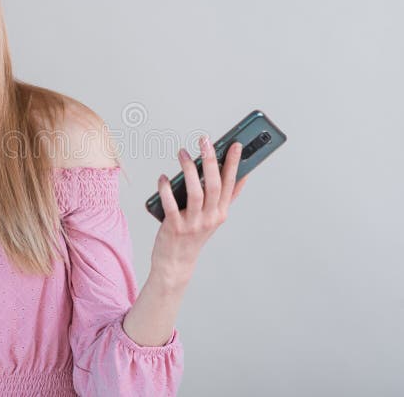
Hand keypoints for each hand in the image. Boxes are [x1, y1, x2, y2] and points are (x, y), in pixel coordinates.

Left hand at [150, 135, 248, 287]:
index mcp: (221, 213)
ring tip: (182, 153)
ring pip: (195, 192)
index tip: (236, 144)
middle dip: (211, 160)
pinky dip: (166, 189)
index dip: (234, 164)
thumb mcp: (213, 218)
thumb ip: (224, 198)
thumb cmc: (193, 236)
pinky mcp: (174, 227)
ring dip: (189, 170)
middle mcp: (210, 218)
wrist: (176, 263)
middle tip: (205, 140)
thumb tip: (240, 175)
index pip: (231, 184)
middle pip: (214, 185)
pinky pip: (170, 204)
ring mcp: (193, 223)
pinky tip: (163, 178)